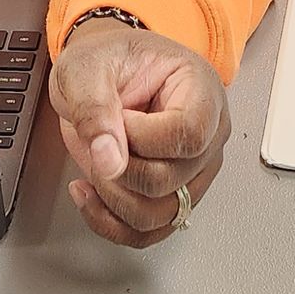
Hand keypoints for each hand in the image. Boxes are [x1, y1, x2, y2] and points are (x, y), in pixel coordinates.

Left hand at [50, 19, 230, 249]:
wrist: (106, 73)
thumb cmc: (108, 61)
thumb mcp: (86, 69)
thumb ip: (94, 108)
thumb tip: (110, 159)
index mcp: (200, 90)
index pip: (187, 134)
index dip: (141, 138)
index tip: (117, 118)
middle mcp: (208, 134)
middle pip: (171, 180)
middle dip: (120, 169)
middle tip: (101, 139)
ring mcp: (195, 170)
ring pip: (162, 215)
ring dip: (114, 201)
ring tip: (95, 167)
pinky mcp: (176, 195)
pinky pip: (149, 232)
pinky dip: (112, 223)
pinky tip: (92, 195)